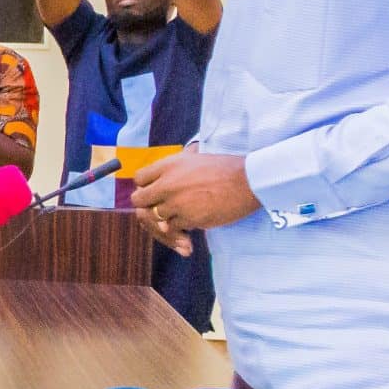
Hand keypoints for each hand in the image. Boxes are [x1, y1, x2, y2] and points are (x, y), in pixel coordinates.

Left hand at [128, 152, 256, 255]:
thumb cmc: (226, 169)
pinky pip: (173, 227)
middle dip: (149, 205)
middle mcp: (167, 183)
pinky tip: (193, 224)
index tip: (156, 191)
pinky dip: (181, 228)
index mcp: (169, 165)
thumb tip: (162, 176)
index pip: (139, 178)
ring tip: (184, 217)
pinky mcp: (188, 218)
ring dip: (167, 219)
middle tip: (163, 208)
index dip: (146, 186)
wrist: (248, 181)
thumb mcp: (194, 159)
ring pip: (156, 217)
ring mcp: (176, 202)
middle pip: (140, 200)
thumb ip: (174, 168)